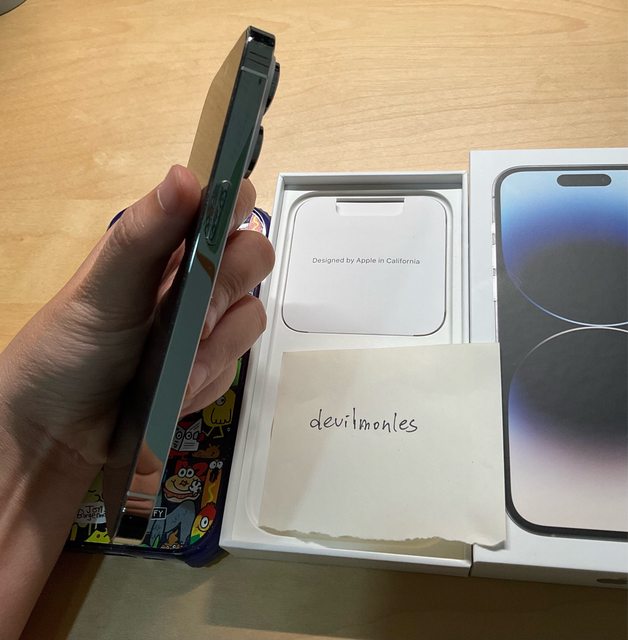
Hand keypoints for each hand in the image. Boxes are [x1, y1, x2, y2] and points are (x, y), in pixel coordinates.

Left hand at [0, 164, 273, 478]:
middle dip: (228, 286)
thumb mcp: (102, 287)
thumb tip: (185, 176)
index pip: (223, 204)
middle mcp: (195, 278)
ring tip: (171, 363)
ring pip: (251, 316)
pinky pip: (238, 364)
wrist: (62, 435)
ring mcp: (208, 325)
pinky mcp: (215, 367)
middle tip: (191, 313)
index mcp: (166, 244)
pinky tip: (174, 387)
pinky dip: (207, 378)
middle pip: (254, 257)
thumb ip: (143, 234)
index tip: (227, 225)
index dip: (236, 204)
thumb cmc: (70, 349)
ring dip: (214, 344)